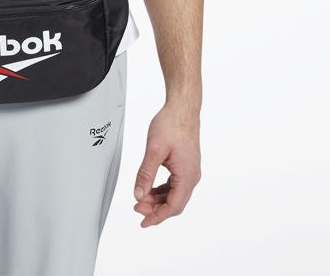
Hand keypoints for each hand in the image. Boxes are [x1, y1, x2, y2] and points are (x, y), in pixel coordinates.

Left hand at [132, 103, 200, 227]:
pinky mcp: (186, 165)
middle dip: (155, 208)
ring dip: (158, 199)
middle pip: (174, 203)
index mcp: (187, 176)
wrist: (183, 108)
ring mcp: (190, 171)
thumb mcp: (154, 150)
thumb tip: (138, 194)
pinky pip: (174, 185)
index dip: (157, 216)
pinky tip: (151, 188)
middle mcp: (192, 176)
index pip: (173, 206)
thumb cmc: (172, 124)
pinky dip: (162, 189)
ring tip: (141, 198)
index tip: (143, 221)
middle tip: (137, 207)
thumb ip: (145, 174)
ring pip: (174, 194)